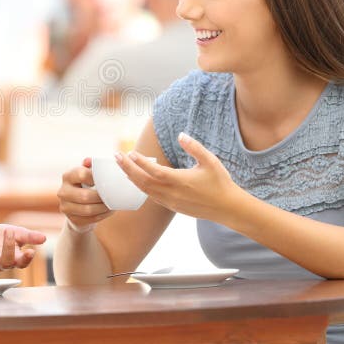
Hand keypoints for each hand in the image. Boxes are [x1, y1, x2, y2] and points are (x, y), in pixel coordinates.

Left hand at [0, 224, 46, 271]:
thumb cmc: (0, 237)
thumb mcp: (16, 233)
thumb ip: (29, 236)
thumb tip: (43, 238)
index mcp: (13, 259)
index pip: (22, 263)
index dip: (26, 259)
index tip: (31, 251)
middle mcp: (1, 264)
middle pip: (7, 263)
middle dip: (9, 247)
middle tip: (10, 231)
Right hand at [57, 158, 113, 231]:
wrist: (79, 204)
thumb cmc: (87, 184)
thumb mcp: (88, 173)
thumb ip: (91, 165)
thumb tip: (90, 160)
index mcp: (67, 176)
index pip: (81, 174)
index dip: (96, 177)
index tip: (106, 179)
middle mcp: (63, 191)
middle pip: (84, 196)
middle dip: (101, 197)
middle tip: (113, 196)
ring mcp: (65, 206)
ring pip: (88, 210)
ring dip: (103, 208)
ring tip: (113, 204)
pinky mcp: (72, 219)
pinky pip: (89, 219)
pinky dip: (102, 215)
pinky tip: (108, 211)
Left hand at [115, 132, 243, 221]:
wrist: (227, 208)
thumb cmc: (220, 183)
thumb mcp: (210, 161)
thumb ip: (194, 147)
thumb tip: (181, 135)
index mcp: (180, 181)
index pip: (154, 171)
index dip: (140, 162)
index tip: (130, 153)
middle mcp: (172, 193)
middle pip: (143, 181)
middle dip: (127, 168)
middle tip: (116, 157)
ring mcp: (171, 202)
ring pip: (145, 190)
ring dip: (132, 178)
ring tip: (122, 166)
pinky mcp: (172, 207)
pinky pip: (151, 197)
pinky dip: (141, 187)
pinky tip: (136, 180)